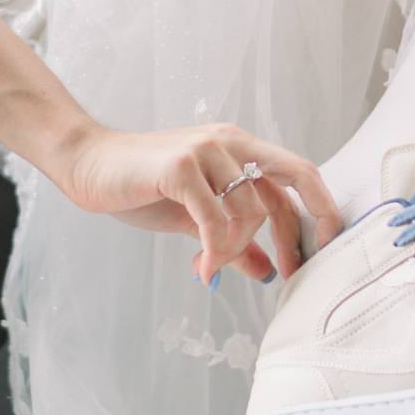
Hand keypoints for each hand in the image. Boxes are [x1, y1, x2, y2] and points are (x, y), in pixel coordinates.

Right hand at [57, 119, 345, 287]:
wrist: (90, 165)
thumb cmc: (143, 186)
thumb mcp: (198, 218)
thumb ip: (235, 240)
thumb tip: (269, 271)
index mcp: (240, 147)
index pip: (300, 173)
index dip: (320, 210)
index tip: (324, 249)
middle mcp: (229, 142)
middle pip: (288, 188)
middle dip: (292, 238)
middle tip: (285, 272)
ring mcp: (206, 150)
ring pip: (249, 213)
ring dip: (235, 250)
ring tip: (211, 264)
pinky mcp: (181, 166)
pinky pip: (215, 220)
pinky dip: (215, 251)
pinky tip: (202, 268)